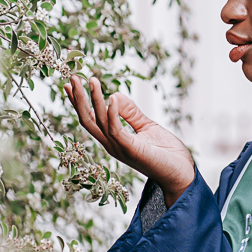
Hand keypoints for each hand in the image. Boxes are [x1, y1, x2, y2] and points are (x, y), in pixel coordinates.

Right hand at [64, 76, 194, 206]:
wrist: (182, 174)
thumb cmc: (166, 153)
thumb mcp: (146, 126)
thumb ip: (131, 113)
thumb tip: (114, 94)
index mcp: (113, 140)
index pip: (90, 119)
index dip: (78, 102)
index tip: (69, 84)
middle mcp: (112, 145)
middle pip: (87, 120)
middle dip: (79, 99)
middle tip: (73, 77)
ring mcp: (119, 148)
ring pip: (99, 122)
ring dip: (94, 100)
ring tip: (92, 80)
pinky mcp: (131, 150)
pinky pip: (116, 130)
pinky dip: (113, 113)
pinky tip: (112, 98)